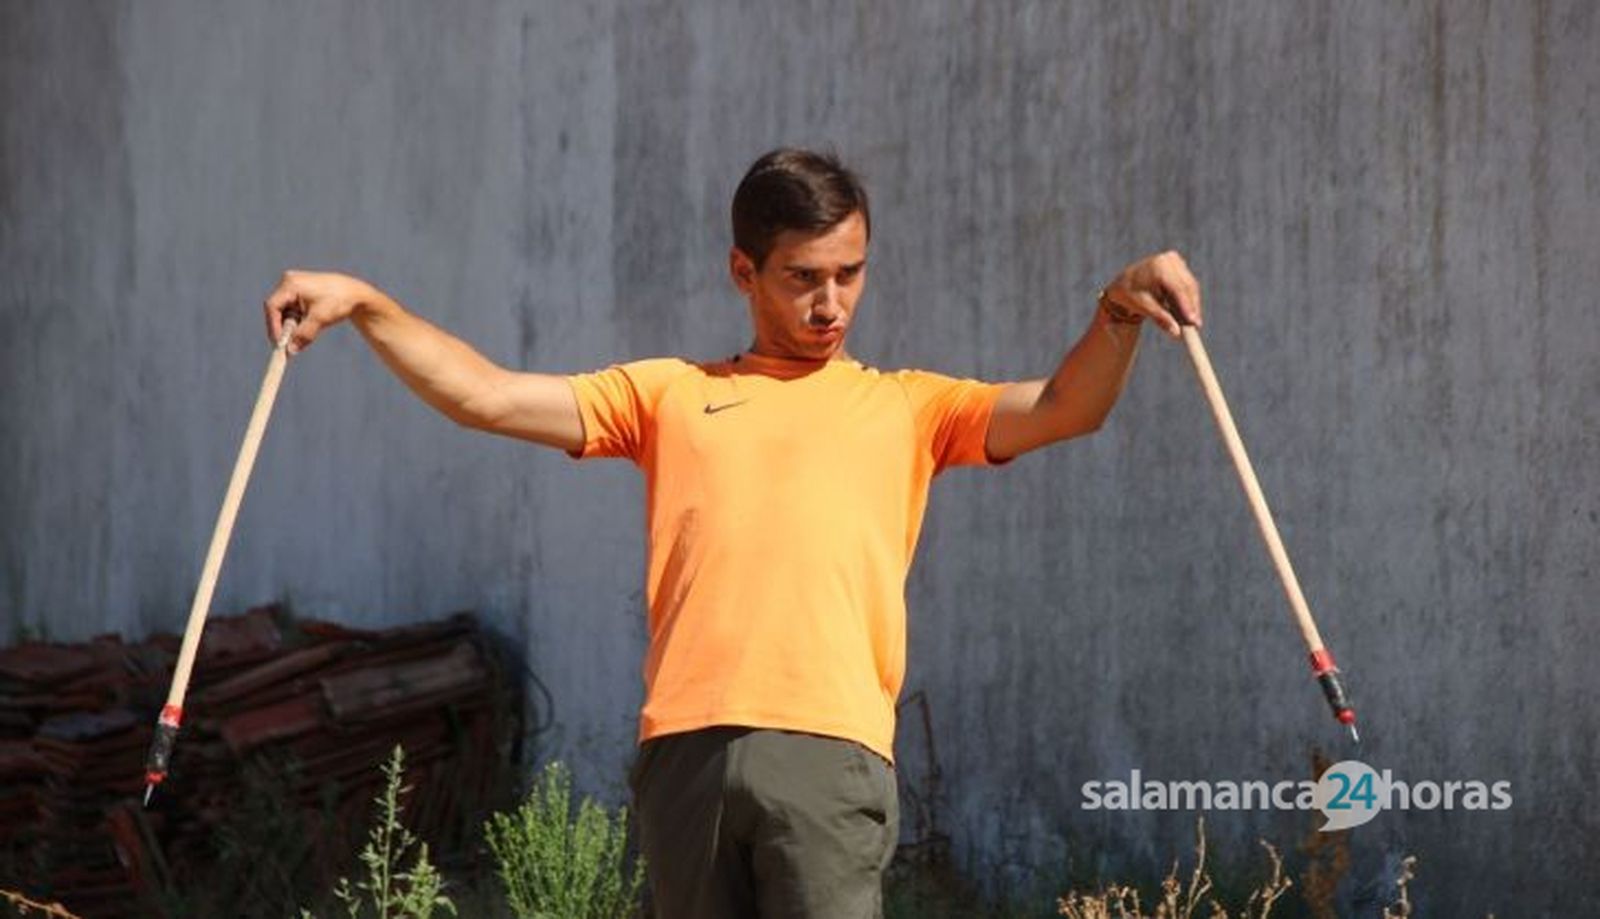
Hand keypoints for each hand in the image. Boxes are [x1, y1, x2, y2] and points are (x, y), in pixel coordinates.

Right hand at [262, 270, 378, 353]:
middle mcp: (289, 282)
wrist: (356, 294)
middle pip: (276, 309)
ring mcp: (294, 286)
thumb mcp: (321, 319)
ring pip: (284, 311)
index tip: (280, 344)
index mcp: (291, 284)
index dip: (274, 327)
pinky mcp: (299, 293)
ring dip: (291, 326)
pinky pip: (291, 310)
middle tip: (288, 346)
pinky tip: (308, 326)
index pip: (273, 307)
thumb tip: (290, 351)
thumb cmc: (340, 302)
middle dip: (283, 328)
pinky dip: (297, 321)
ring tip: (305, 334)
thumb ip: (304, 334)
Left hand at [1100, 250, 1202, 338]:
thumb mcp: (1144, 307)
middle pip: (1186, 286)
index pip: (1177, 288)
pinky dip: (1189, 296)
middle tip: (1196, 326)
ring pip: (1190, 284)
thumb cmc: (1131, 295)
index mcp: (1156, 268)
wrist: (1124, 282)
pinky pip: (1187, 281)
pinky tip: (1190, 311)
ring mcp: (1174, 259)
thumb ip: (1161, 318)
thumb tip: (1176, 333)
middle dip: (1192, 307)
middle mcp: (1167, 260)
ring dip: (1193, 303)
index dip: (1187, 306)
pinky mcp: (1178, 262)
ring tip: (1194, 321)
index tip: (1193, 322)